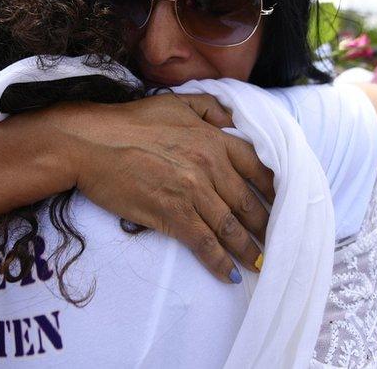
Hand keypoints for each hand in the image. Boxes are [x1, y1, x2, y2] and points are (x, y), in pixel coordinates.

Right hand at [49, 93, 274, 282]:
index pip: (258, 166)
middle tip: (280, 240)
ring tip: (263, 262)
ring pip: (231, 226)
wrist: (91, 142)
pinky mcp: (172, 214)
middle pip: (249, 201)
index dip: (275, 189)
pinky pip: (204, 243)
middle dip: (267, 224)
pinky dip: (220, 262)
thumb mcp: (176, 103)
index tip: (285, 203)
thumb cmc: (129, 121)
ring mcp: (192, 191)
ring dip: (249, 248)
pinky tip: (230, 274)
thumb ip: (210, 109)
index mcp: (213, 138)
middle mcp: (209, 165)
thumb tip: (233, 120)